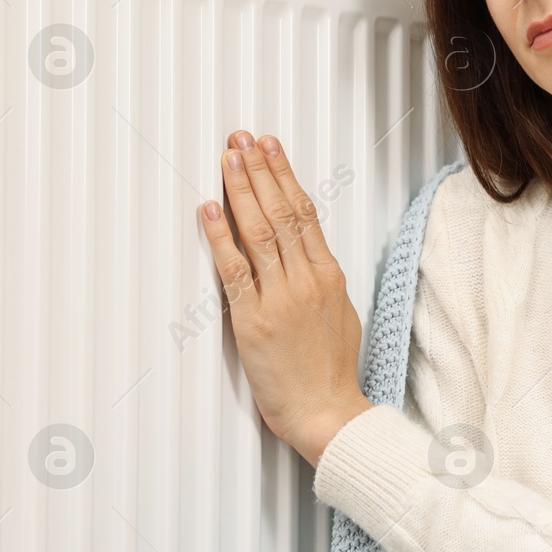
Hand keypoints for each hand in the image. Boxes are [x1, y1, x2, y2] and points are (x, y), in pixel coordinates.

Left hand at [200, 130, 370, 465]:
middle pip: (281, 212)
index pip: (305, 213)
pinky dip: (219, 236)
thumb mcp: (342, 314)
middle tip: (243, 139)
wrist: (327, 413)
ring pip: (259, 232)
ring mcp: (280, 299)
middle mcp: (306, 280)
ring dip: (240, 190)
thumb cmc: (332, 372)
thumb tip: (305, 250)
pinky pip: (234, 270)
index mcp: (329, 276)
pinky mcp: (253, 321)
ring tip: (227, 158)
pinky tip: (209, 209)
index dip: (285, 175)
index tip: (270, 149)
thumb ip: (321, 279)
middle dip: (260, 170)